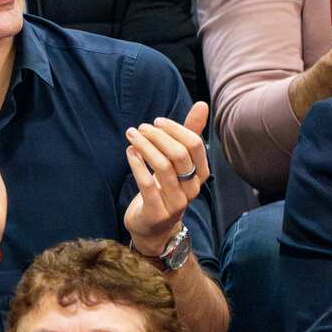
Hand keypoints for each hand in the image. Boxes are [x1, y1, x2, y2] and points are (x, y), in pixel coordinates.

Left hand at [123, 101, 209, 255]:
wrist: (153, 228)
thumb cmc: (165, 188)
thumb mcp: (177, 163)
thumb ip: (189, 134)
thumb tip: (202, 104)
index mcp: (200, 175)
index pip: (195, 146)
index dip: (176, 129)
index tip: (157, 121)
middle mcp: (192, 189)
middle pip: (180, 154)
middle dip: (158, 136)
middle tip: (141, 127)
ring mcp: (176, 202)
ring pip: (163, 167)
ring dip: (145, 146)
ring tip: (132, 135)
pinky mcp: (157, 212)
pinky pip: (147, 183)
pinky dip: (137, 164)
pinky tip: (130, 151)